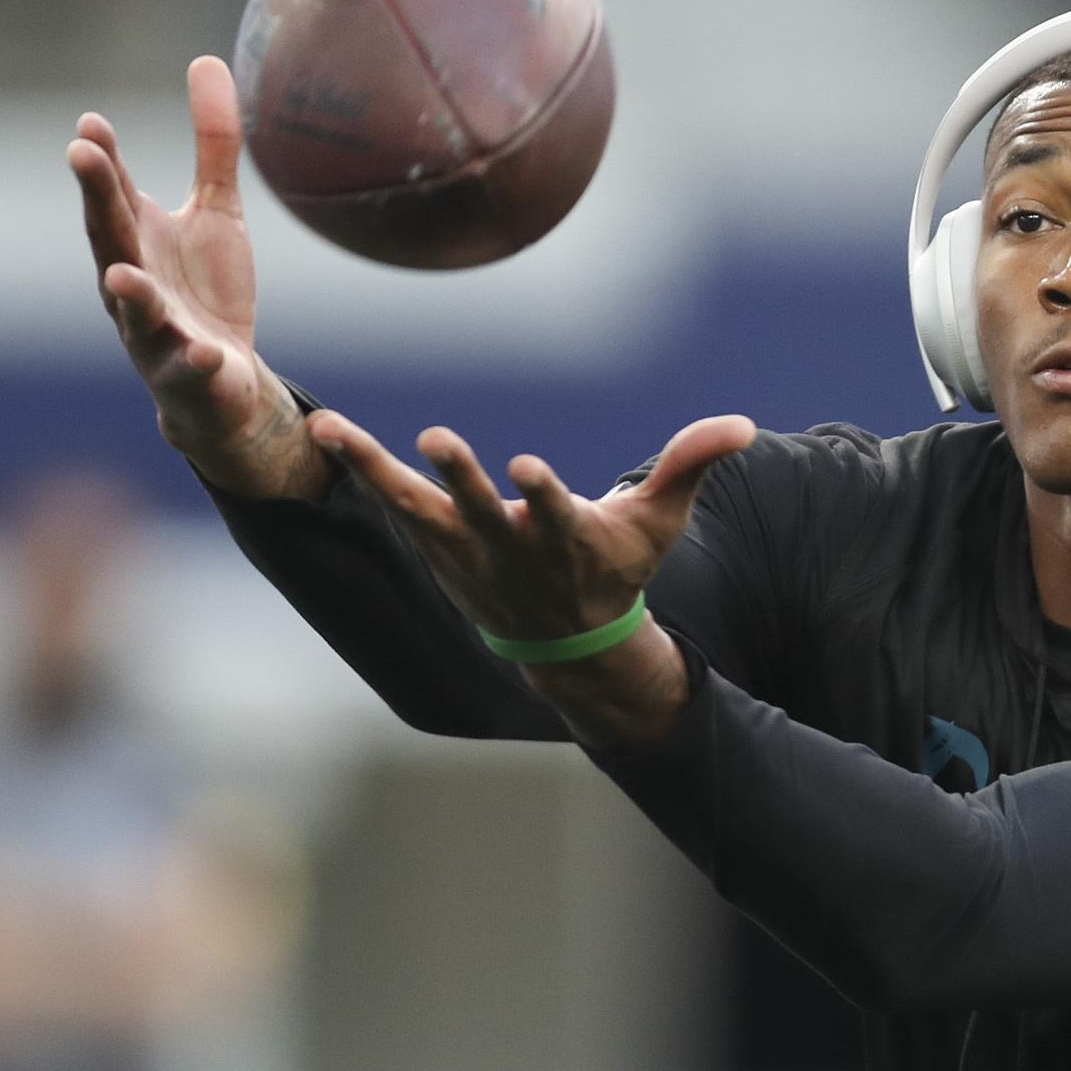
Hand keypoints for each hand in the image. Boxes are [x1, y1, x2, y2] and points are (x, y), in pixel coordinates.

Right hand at [69, 57, 325, 498]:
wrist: (222, 380)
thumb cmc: (205, 289)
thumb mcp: (218, 211)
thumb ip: (213, 144)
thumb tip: (206, 60)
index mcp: (137, 239)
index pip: (113, 193)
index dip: (101, 160)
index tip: (90, 123)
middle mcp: (133, 281)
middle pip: (110, 236)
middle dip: (96, 198)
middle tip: (82, 154)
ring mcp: (155, 331)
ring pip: (135, 312)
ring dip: (127, 291)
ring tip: (122, 273)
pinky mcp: (188, 374)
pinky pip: (190, 368)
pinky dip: (196, 361)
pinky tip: (208, 353)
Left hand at [309, 408, 758, 744]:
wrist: (567, 645)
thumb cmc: (618, 570)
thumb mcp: (659, 522)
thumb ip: (692, 464)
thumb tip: (744, 424)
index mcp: (569, 542)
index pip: (555, 515)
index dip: (540, 495)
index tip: (525, 467)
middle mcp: (512, 549)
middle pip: (481, 510)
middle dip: (461, 478)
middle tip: (438, 439)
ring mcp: (467, 552)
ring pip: (417, 508)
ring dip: (378, 470)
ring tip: (336, 429)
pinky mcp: (438, 547)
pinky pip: (393, 505)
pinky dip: (361, 469)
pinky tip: (327, 432)